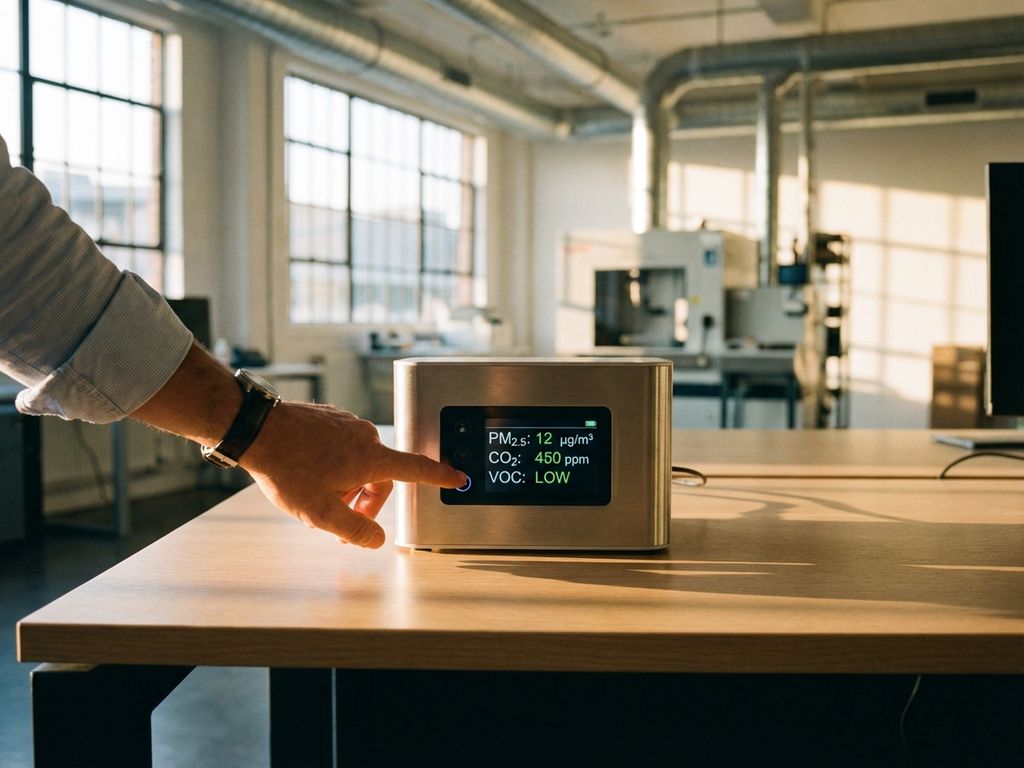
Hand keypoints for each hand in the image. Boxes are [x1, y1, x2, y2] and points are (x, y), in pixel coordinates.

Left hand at [240, 401, 465, 547]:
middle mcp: (365, 436)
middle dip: (364, 503)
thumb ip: (355, 530)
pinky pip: (343, 447)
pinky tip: (309, 474)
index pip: (416, 469)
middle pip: (380, 476)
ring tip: (317, 498)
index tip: (458, 477)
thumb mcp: (320, 513)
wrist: (257, 430)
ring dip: (347, 484)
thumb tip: (376, 539)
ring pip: (359, 462)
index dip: (440, 476)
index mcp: (371, 459)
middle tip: (340, 524)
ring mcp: (347, 424)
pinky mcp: (331, 418)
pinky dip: (334, 466)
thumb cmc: (287, 468)